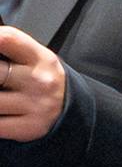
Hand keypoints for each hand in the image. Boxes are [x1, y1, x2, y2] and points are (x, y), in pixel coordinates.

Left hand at [0, 26, 67, 141]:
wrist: (69, 110)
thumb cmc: (43, 81)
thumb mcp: (36, 60)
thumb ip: (11, 51)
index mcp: (40, 58)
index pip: (8, 39)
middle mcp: (39, 80)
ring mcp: (35, 104)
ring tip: (0, 94)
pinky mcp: (29, 127)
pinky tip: (1, 112)